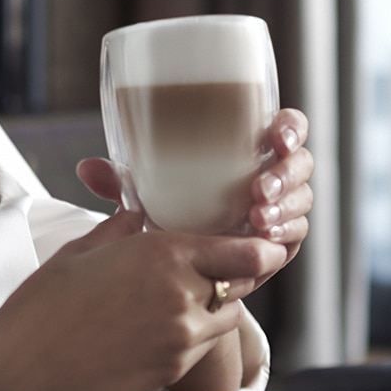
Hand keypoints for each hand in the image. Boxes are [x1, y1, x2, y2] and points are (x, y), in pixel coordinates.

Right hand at [0, 206, 285, 390]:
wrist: (25, 372)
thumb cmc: (42, 306)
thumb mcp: (80, 251)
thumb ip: (119, 229)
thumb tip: (137, 213)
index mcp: (163, 253)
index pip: (245, 251)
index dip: (262, 248)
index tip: (265, 245)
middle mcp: (183, 293)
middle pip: (242, 283)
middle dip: (238, 275)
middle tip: (223, 269)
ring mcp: (182, 336)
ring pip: (228, 317)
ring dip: (218, 306)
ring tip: (184, 300)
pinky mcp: (174, 369)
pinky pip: (202, 346)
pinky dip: (195, 335)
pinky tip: (161, 329)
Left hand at [75, 105, 313, 303]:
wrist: (179, 263)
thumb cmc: (169, 210)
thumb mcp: (148, 193)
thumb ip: (122, 183)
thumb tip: (88, 169)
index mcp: (250, 149)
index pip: (287, 128)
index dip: (290, 128)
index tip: (273, 137)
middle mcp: (272, 175)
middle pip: (301, 164)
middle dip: (286, 175)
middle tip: (258, 190)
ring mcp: (281, 209)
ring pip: (302, 201)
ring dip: (285, 208)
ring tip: (257, 217)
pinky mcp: (281, 243)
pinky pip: (296, 238)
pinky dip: (286, 236)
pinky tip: (267, 239)